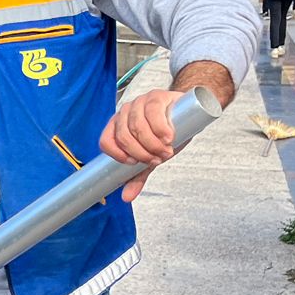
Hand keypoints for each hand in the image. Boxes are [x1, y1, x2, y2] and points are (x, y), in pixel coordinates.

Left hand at [100, 87, 185, 201]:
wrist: (188, 115)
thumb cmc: (165, 135)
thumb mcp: (150, 156)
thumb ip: (138, 174)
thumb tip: (126, 198)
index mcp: (117, 126)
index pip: (106, 141)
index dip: (118, 155)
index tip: (135, 163)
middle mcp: (125, 112)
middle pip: (124, 136)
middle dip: (141, 152)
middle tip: (157, 159)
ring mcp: (139, 102)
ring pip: (137, 125)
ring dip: (152, 143)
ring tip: (166, 151)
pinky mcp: (156, 96)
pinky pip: (152, 111)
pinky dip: (160, 128)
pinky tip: (168, 137)